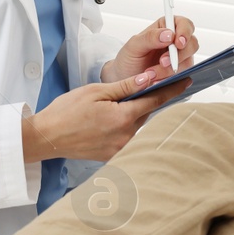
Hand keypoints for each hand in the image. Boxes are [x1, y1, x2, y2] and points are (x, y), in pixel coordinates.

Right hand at [22, 71, 189, 162]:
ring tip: (116, 106)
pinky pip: (129, 138)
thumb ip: (125, 86)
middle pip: (148, 114)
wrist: (47, 138)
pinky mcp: (113, 156)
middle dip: (148, 101)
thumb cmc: (66, 112)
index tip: (186, 82)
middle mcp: (125, 137)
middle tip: (144, 88)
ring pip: (139, 126)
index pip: (155, 100)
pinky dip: (127, 127)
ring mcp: (120, 149)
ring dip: (135, 115)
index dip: (172, 90)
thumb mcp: (95, 91)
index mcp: (122, 118)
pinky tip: (112, 121)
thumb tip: (149, 79)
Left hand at [101, 15, 198, 83]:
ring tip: (152, 75)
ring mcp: (180, 58)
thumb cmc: (129, 59)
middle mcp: (176, 42)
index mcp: (166, 27)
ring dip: (171, 70)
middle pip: (191, 43)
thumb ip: (150, 37)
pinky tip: (157, 81)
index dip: (185, 32)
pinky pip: (183, 75)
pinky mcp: (179, 73)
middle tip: (162, 62)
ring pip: (187, 61)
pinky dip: (170, 79)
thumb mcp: (134, 45)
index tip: (178, 43)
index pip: (184, 24)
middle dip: (178, 55)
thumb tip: (169, 34)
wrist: (124, 79)